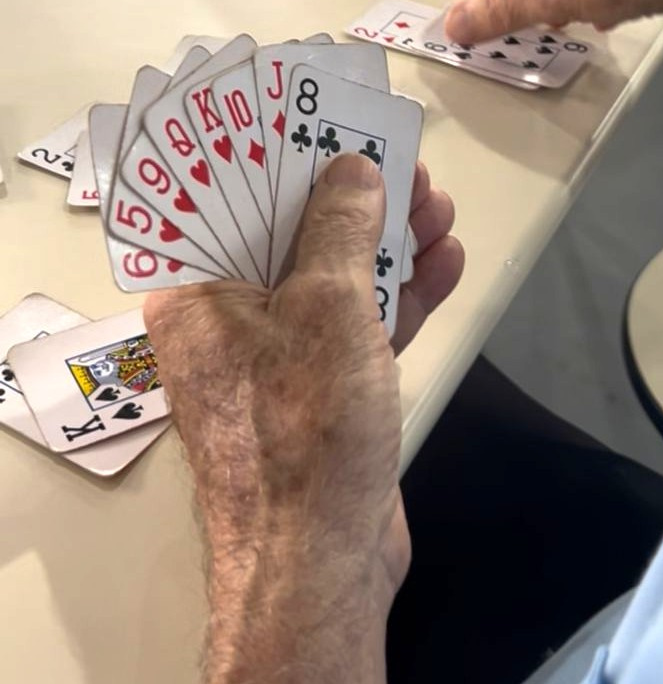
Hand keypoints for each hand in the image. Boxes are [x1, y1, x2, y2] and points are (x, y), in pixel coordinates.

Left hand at [144, 154, 462, 680]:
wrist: (322, 562)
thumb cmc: (305, 423)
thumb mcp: (326, 303)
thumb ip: (340, 224)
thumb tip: (354, 168)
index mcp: (197, 293)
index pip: (231, 200)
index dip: (281, 155)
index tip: (328, 120)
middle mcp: (228, 320)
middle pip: (293, 234)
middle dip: (356, 199)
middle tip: (408, 164)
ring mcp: (279, 359)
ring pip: (335, 279)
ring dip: (389, 243)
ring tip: (439, 206)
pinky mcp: (323, 392)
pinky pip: (360, 325)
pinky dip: (401, 295)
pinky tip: (445, 260)